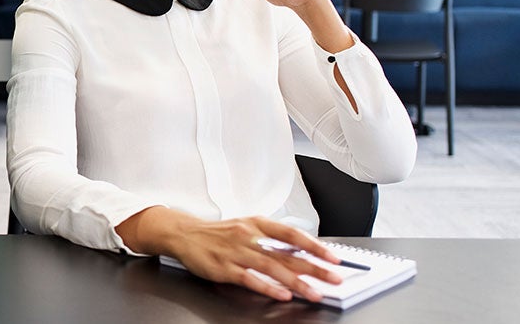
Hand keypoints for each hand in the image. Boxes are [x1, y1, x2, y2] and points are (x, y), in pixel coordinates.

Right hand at [167, 215, 344, 302]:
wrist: (185, 234)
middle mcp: (248, 236)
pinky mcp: (223, 268)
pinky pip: (249, 279)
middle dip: (314, 268)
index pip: (292, 234)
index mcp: (257, 224)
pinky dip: (267, 287)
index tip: (333, 258)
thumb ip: (271, 240)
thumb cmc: (219, 234)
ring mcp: (235, 252)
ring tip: (314, 293)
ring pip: (271, 267)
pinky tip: (281, 295)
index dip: (314, 246)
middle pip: (286, 254)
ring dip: (295, 282)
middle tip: (334, 279)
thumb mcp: (247, 228)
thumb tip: (302, 253)